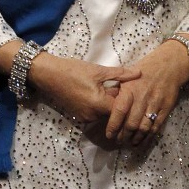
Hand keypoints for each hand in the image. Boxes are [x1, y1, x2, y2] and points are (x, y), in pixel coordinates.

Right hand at [25, 51, 141, 125]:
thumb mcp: (99, 71)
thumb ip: (121, 75)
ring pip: (105, 113)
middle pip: (115, 113)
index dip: (129, 100)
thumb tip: (139, 74)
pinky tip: (99, 91)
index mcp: (99, 105)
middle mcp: (93, 116)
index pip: (122, 110)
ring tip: (111, 87)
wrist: (48, 75)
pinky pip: (96, 113)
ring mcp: (85, 118)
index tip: (132, 88)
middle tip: (122, 85)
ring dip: (110, 103)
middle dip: (120, 101)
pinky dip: (101, 105)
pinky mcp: (80, 116)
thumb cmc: (73, 70)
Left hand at [105, 39, 188, 145]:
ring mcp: (156, 103)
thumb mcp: (128, 77)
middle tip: (119, 141)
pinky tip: (143, 141)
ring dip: (136, 139)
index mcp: (130, 89)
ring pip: (144, 127)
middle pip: (131, 123)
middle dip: (124, 136)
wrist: (170, 64)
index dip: (113, 126)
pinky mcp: (166, 107)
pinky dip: (149, 136)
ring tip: (130, 143)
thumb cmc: (145, 70)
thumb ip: (118, 92)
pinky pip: (156, 126)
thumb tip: (106, 107)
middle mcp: (142, 97)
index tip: (109, 135)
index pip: (119, 111)